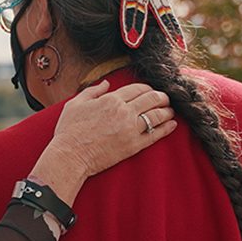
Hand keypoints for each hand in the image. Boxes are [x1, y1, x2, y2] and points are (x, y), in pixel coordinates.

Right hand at [30, 80, 176, 204]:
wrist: (70, 156)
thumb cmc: (69, 131)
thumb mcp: (75, 104)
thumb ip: (92, 91)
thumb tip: (106, 84)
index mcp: (111, 100)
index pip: (138, 88)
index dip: (147, 88)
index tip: (150, 91)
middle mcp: (124, 112)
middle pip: (152, 99)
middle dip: (161, 97)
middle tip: (165, 99)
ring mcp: (130, 129)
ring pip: (157, 115)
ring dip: (167, 111)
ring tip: (170, 111)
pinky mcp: (133, 146)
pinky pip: (155, 134)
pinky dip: (166, 128)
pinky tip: (172, 124)